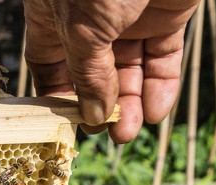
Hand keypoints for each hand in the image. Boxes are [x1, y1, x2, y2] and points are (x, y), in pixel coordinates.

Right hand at [24, 0, 199, 142]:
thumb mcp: (83, 29)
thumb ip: (87, 74)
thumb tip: (92, 116)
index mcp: (54, 17)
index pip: (49, 65)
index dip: (56, 97)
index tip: (64, 127)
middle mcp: (90, 20)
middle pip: (92, 74)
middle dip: (98, 107)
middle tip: (103, 136)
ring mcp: (129, 18)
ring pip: (129, 71)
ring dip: (129, 105)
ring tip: (127, 134)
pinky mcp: (165, 16)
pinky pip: (163, 58)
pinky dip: (161, 86)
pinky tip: (155, 111)